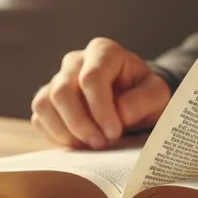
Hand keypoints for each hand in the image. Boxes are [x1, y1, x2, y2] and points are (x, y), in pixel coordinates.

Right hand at [31, 38, 171, 148]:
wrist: (133, 100)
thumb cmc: (144, 94)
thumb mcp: (157, 95)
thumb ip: (143, 101)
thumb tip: (120, 114)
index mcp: (103, 51)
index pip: (91, 78)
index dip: (101, 109)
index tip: (114, 132)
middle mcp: (75, 61)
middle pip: (63, 91)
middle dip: (81, 124)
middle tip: (101, 144)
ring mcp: (57, 79)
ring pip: (44, 105)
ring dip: (65, 132)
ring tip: (89, 146)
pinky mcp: (47, 100)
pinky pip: (39, 118)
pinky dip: (56, 135)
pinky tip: (79, 143)